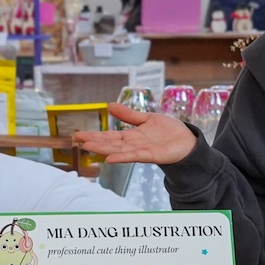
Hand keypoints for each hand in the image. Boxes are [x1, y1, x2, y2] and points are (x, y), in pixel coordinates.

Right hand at [72, 104, 197, 165]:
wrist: (187, 141)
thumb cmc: (168, 131)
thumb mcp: (146, 119)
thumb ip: (128, 115)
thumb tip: (109, 105)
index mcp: (131, 136)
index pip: (109, 136)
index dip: (94, 135)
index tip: (78, 135)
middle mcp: (133, 144)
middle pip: (110, 143)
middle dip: (94, 142)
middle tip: (77, 140)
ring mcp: (141, 150)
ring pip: (119, 150)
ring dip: (103, 149)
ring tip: (88, 147)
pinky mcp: (152, 155)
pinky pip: (135, 156)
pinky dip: (122, 157)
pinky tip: (110, 158)